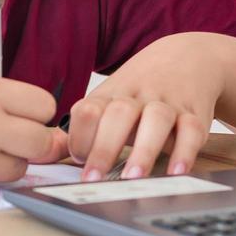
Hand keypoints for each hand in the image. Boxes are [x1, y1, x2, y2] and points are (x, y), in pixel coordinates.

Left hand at [66, 33, 223, 181]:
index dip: (81, 136)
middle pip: (119, 113)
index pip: (88, 110)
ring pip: (156, 119)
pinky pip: (193, 129)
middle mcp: (137, 96)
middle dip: (105, 146)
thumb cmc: (139, 89)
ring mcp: (167, 102)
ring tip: (134, 178)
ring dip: (144, 149)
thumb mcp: (108, 100)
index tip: (80, 162)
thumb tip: (41, 155)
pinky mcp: (195, 112)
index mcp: (110, 94)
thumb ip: (80, 129)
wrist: (188, 57)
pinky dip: (186, 150)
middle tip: (95, 179)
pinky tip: (177, 172)